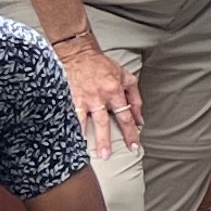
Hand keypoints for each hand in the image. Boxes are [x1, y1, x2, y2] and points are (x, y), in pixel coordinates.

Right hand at [53, 37, 139, 156]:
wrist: (80, 54)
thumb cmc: (104, 66)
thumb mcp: (126, 78)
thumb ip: (135, 98)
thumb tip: (140, 119)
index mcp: (115, 91)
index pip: (125, 116)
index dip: (130, 132)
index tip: (133, 146)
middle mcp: (99, 97)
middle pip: (104, 122)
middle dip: (106, 140)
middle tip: (108, 156)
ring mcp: (83, 98)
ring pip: (86, 121)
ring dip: (87, 137)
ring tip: (88, 153)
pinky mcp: (70, 98)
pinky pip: (71, 116)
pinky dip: (71, 127)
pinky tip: (70, 139)